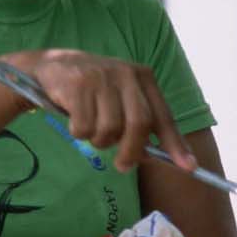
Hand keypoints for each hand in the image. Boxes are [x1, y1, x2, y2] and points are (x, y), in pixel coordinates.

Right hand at [0, 49, 197, 173]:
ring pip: (109, 129)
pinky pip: (84, 128)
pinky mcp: (78, 84)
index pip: (162, 115)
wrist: (48, 69)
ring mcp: (101, 77)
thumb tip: (169, 158)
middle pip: (138, 125)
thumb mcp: (120, 99)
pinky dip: (79, 133)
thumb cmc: (92, 91)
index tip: (188, 167)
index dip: (174, 143)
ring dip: (99, 140)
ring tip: (91, 129)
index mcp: (142, 76)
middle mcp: (125, 73)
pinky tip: (74, 119)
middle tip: (122, 165)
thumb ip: (141, 124)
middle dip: (131, 151)